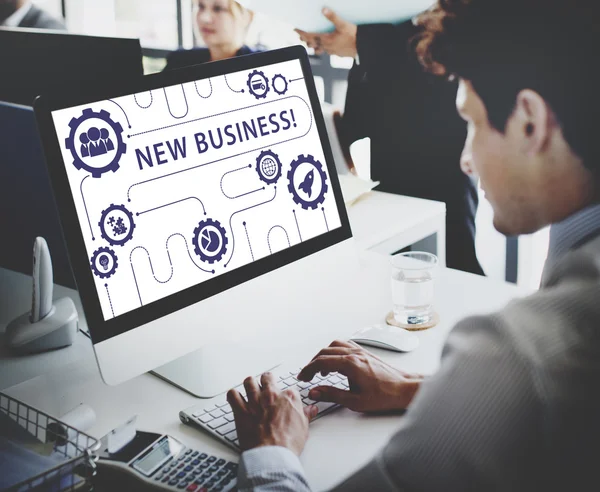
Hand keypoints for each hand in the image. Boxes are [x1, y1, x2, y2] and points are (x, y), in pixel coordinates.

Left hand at [227, 373, 317, 455]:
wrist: (272, 455)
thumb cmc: (288, 443)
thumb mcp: (304, 428)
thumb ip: (306, 415)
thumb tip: (311, 410)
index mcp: (288, 398)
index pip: (288, 388)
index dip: (285, 395)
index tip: (284, 400)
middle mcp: (271, 396)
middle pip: (267, 378)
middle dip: (266, 380)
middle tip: (265, 386)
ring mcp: (255, 401)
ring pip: (249, 382)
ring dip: (249, 385)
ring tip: (250, 389)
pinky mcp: (241, 410)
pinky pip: (233, 395)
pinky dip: (233, 396)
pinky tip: (236, 399)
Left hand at [296, 8, 357, 57]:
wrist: (362, 48)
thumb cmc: (354, 37)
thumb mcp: (343, 24)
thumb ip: (333, 17)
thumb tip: (324, 9)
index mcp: (326, 39)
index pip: (310, 36)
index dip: (302, 32)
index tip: (296, 29)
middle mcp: (327, 47)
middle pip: (312, 43)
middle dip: (305, 39)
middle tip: (300, 35)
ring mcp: (331, 51)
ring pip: (318, 49)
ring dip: (313, 45)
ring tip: (309, 41)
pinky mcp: (336, 53)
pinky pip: (326, 51)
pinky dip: (322, 48)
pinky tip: (324, 46)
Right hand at [298, 340, 423, 412]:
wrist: (404, 389)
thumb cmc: (384, 396)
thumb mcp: (354, 401)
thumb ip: (331, 395)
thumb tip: (315, 392)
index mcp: (350, 364)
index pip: (321, 362)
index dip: (308, 369)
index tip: (303, 377)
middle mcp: (354, 354)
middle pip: (325, 352)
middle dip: (312, 363)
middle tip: (307, 375)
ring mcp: (360, 351)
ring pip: (334, 346)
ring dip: (323, 355)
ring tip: (320, 370)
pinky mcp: (365, 353)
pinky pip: (345, 345)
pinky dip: (335, 351)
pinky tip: (335, 362)